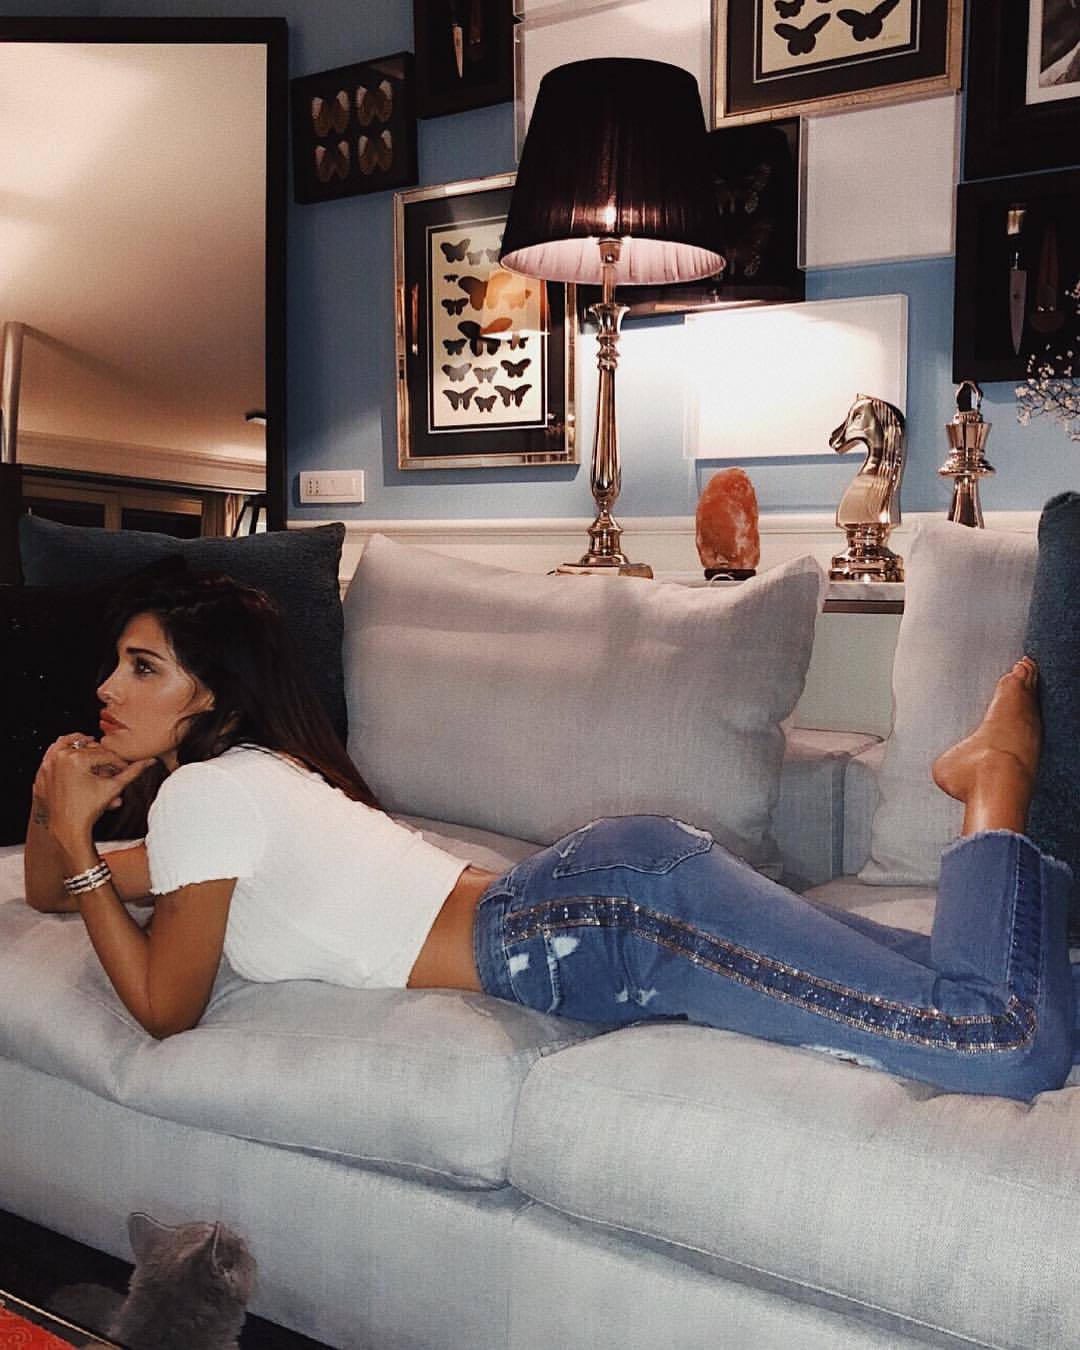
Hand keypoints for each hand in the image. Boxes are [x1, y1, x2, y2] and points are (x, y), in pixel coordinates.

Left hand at [32, 734, 154, 855]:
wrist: (67, 829)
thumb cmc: (88, 811)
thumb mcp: (113, 788)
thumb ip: (132, 772)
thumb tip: (150, 761)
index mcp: (77, 759)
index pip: (105, 755)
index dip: (119, 762)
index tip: (125, 768)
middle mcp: (60, 757)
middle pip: (90, 749)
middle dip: (103, 759)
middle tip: (111, 768)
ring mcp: (49, 763)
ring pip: (70, 744)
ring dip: (84, 746)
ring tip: (95, 754)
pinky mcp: (42, 769)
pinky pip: (53, 751)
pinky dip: (64, 749)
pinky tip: (76, 754)